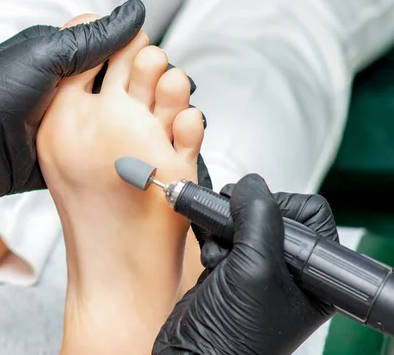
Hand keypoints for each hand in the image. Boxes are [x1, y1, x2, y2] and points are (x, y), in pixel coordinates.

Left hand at [0, 0, 144, 251]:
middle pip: (117, 83)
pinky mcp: (66, 152)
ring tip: (165, 121)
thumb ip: (93, 39)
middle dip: (143, 87)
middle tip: (171, 94)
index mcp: (60, 56)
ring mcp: (68, 121)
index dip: (138, 52)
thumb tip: (136, 12)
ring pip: (113, 116)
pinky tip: (142, 148)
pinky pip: (99, 147)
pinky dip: (119, 148)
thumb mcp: (46, 56)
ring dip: (136, 119)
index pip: (112, 46)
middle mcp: (66, 87)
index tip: (160, 62)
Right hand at [153, 174, 338, 354]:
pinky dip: (209, 236)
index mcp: (313, 276)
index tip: (254, 212)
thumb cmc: (234, 335)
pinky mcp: (230, 270)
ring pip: (243, 223)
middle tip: (229, 220)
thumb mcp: (255, 267)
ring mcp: (257, 270)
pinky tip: (206, 249)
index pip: (311, 215)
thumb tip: (251, 184)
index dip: (281, 205)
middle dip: (243, 216)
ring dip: (223, 228)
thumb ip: (257, 217)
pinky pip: (222, 236)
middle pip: (272, 214)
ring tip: (217, 247)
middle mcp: (288, 271)